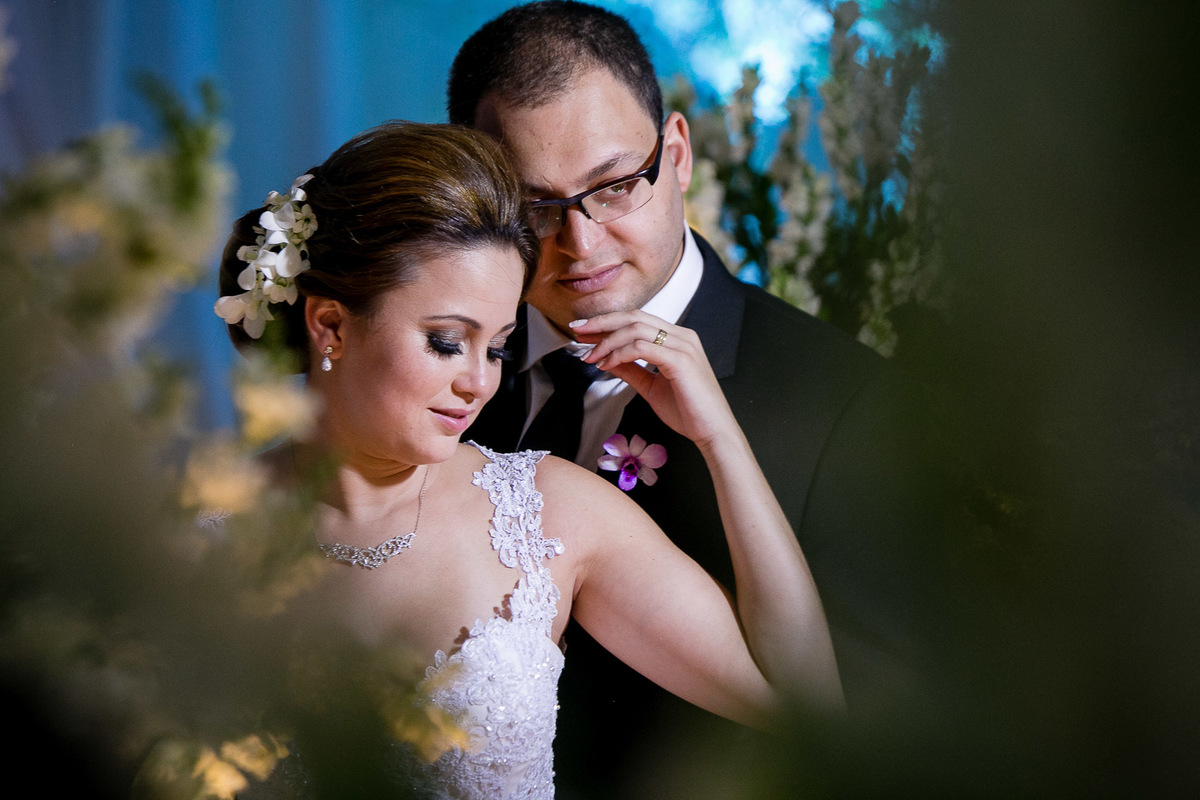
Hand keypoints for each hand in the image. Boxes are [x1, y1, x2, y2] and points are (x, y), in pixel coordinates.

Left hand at [569, 312, 737, 449]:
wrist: (713, 432)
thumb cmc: (688, 412)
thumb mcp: (650, 386)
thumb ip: (630, 369)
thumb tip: (606, 358)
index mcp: (677, 338)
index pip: (637, 319)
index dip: (608, 322)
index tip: (584, 332)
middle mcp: (682, 336)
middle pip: (634, 316)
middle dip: (601, 322)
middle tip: (576, 331)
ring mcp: (683, 346)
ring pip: (636, 329)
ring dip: (606, 341)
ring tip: (589, 356)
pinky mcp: (681, 360)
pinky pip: (642, 347)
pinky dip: (620, 354)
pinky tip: (606, 365)